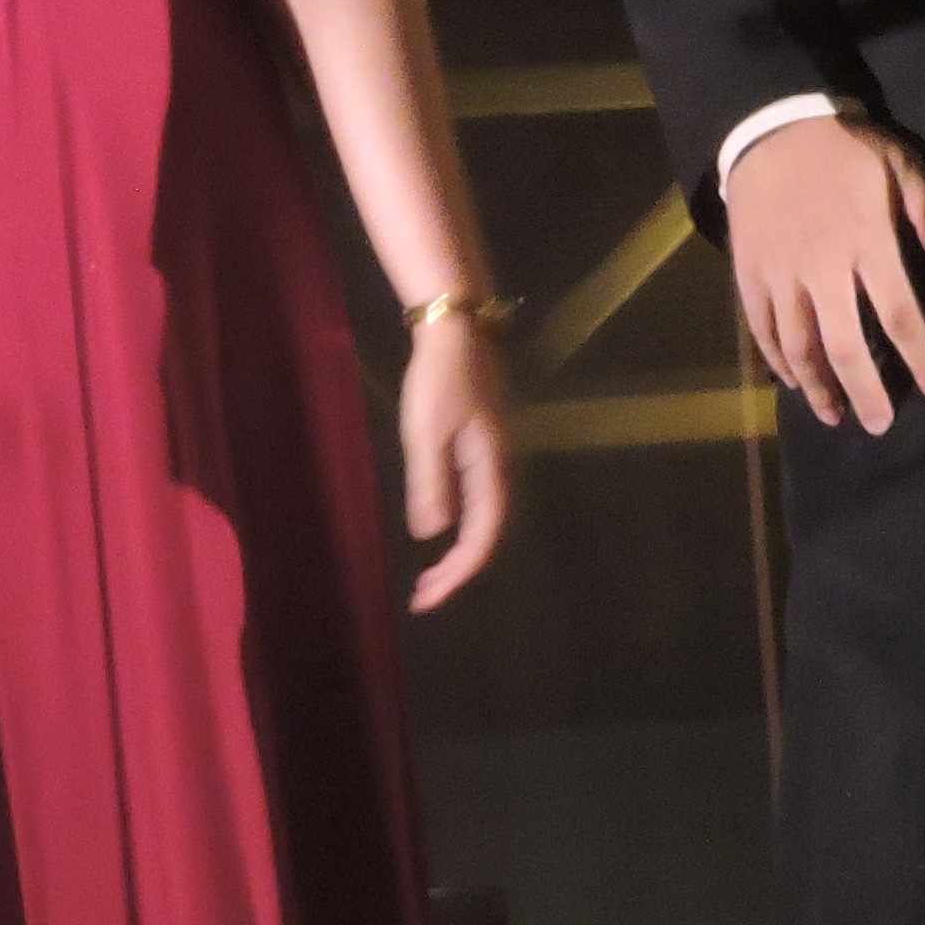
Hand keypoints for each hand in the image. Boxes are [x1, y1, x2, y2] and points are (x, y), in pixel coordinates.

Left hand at [400, 314, 513, 611]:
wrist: (456, 325)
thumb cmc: (438, 377)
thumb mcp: (425, 433)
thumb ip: (431, 484)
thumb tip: (434, 535)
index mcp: (490, 468)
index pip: (482, 538)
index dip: (457, 574)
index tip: (426, 600)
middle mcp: (501, 466)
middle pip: (489, 533)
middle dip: (458, 570)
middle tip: (424, 595)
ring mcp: (495, 452)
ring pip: (486, 515)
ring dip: (460, 549)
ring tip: (431, 572)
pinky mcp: (485, 439)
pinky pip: (479, 495)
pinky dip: (460, 521)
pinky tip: (441, 522)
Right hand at [725, 115, 924, 433]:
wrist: (770, 126)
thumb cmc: (845, 148)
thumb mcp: (902, 164)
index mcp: (866, 243)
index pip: (900, 315)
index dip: (923, 360)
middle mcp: (822, 269)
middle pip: (844, 346)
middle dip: (867, 392)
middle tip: (881, 425)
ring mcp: (780, 274)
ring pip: (798, 345)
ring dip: (818, 387)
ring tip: (835, 416)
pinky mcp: (749, 273)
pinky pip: (761, 328)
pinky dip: (777, 361)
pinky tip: (793, 382)